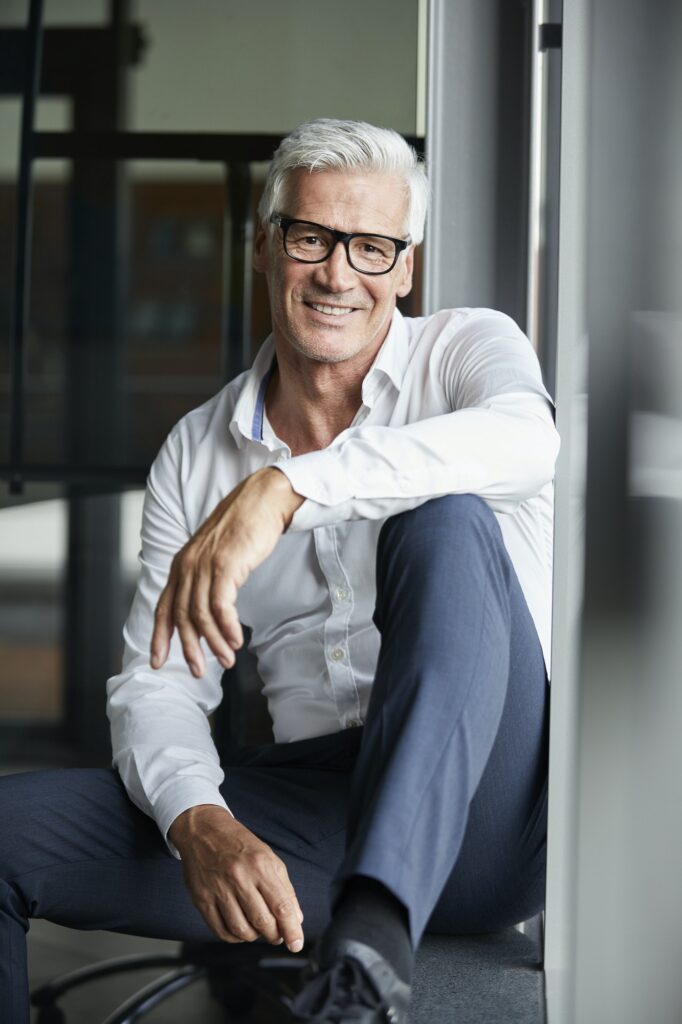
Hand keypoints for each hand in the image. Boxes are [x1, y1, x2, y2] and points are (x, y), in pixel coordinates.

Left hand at [151, 467, 302, 676]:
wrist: (263, 500)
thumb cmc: (243, 527)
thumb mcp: (215, 554)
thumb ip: (205, 578)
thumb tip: (206, 610)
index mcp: (181, 564)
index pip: (164, 607)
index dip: (159, 637)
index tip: (158, 661)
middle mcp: (188, 566)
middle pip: (182, 617)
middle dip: (190, 649)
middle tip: (199, 671)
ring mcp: (205, 565)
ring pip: (202, 616)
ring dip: (215, 643)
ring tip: (228, 660)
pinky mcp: (225, 565)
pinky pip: (221, 606)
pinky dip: (227, 628)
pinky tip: (236, 640)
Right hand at [169, 805, 304, 950]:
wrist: (203, 830)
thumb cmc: (239, 845)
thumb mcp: (268, 858)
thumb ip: (284, 889)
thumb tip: (295, 919)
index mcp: (260, 865)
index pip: (281, 906)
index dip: (291, 930)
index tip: (296, 944)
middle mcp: (239, 877)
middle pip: (262, 922)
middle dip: (273, 935)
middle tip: (276, 934)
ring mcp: (219, 889)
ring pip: (241, 930)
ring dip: (254, 937)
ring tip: (257, 929)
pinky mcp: (202, 899)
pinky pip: (220, 931)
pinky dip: (233, 937)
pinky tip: (239, 929)